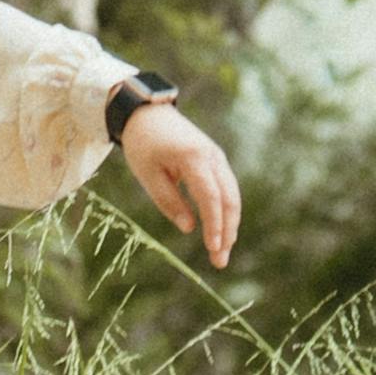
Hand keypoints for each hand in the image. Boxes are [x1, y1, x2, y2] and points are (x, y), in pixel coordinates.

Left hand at [118, 97, 241, 267]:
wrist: (147, 113)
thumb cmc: (143, 144)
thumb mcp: (148, 175)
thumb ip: (169, 202)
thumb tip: (189, 228)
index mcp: (193, 158)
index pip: (211, 198)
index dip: (214, 225)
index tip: (212, 248)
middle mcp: (212, 157)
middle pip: (229, 199)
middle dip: (227, 232)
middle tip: (220, 261)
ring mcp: (217, 157)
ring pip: (232, 195)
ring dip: (230, 224)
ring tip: (222, 251)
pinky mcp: (216, 159)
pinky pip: (227, 188)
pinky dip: (226, 211)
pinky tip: (221, 230)